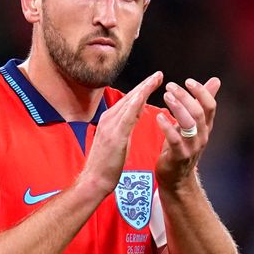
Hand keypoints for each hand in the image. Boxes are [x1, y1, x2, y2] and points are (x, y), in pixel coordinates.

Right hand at [80, 71, 163, 196]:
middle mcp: (108, 119)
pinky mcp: (114, 135)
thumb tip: (138, 112)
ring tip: (156, 79)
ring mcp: (110, 126)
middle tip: (159, 74)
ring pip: (129, 103)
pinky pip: (127, 116)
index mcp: (110, 120)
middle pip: (130, 97)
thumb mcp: (119, 139)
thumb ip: (127, 124)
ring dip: (143, 89)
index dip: (142, 89)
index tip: (154, 79)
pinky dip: (135, 104)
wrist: (95, 180)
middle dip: (145, 84)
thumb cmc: (107, 164)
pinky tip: (144, 95)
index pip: (129, 100)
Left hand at [156, 77, 220, 189]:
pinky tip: (158, 116)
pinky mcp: (179, 156)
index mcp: (205, 127)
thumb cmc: (182, 146)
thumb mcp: (193, 123)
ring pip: (189, 124)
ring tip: (166, 96)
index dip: (202, 92)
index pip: (210, 106)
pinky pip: (175, 139)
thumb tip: (216, 81)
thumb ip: (201, 102)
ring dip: (177, 108)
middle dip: (185, 97)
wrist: (176, 178)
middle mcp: (202, 136)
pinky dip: (167, 126)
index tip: (188, 81)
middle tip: (170, 86)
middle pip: (199, 112)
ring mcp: (192, 147)